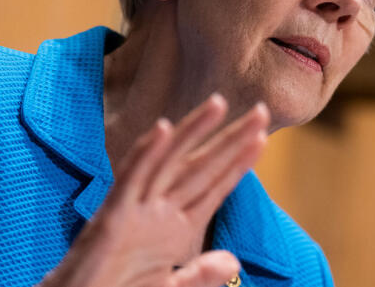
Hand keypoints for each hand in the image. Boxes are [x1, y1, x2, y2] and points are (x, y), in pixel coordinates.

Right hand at [38, 94, 268, 286]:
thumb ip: (198, 275)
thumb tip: (232, 260)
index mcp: (172, 228)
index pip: (213, 188)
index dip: (238, 163)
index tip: (262, 138)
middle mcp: (156, 212)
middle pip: (199, 168)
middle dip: (230, 140)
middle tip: (262, 111)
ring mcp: (134, 210)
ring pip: (168, 162)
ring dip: (193, 132)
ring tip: (219, 103)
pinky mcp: (112, 217)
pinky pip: (130, 179)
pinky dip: (146, 153)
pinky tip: (163, 129)